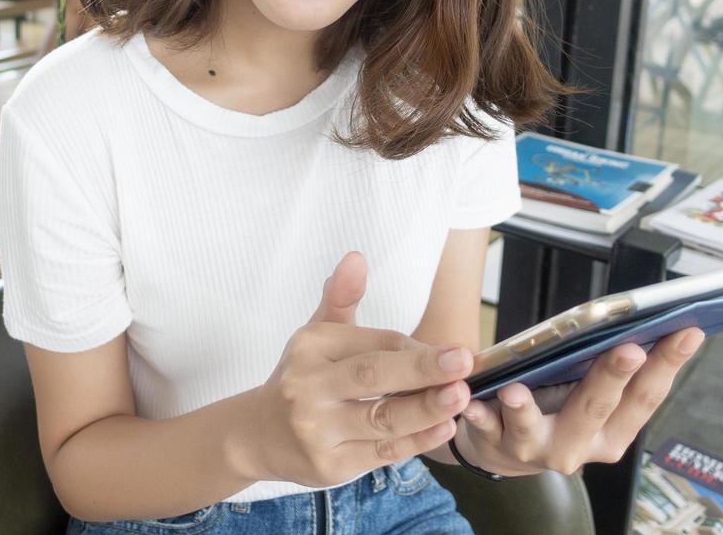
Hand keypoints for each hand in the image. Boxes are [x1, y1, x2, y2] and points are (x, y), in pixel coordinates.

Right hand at [239, 251, 472, 487]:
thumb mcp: (315, 333)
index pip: (372, 343)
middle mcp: (308, 387)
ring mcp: (317, 429)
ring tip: (461, 397)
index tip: (454, 352)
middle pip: (373, 376)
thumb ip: (341, 297)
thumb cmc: (302, 378)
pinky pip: (381, 452)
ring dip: (426, 408)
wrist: (259, 433)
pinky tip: (443, 428)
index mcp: (311, 347)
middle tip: (463, 361)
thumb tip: (356, 258)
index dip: (416, 350)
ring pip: (382, 418)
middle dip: (422, 369)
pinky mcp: (330, 465)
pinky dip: (416, 440)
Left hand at [454, 327, 706, 476]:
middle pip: (598, 408)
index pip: (646, 397)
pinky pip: (485, 429)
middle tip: (628, 348)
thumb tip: (652, 318)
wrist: (504, 445)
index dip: (669, 363)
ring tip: (516, 390)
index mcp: (613, 431)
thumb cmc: (555, 405)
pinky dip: (479, 416)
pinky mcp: (496, 444)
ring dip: (526, 410)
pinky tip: (472, 403)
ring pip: (535, 428)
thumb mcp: (590, 392)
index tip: (687, 330)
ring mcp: (537, 449)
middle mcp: (581, 447)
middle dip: (612, 377)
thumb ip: (612, 367)